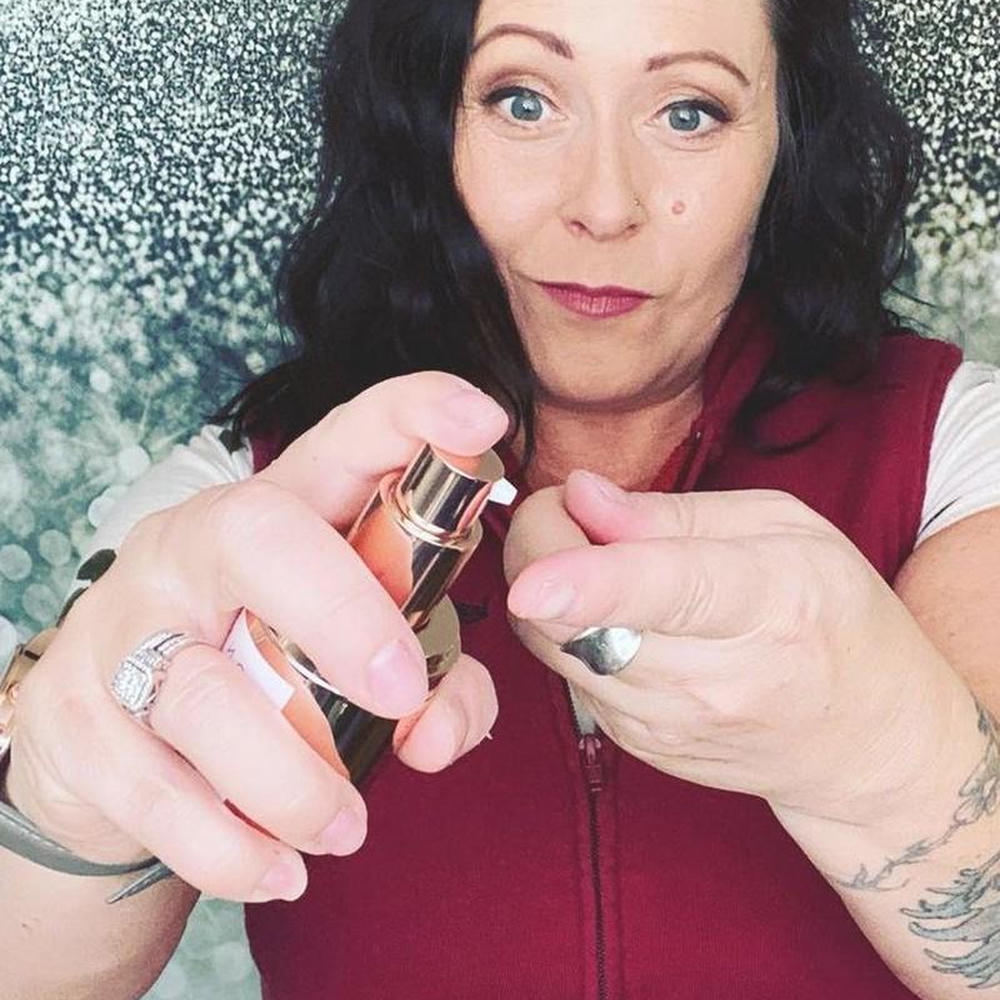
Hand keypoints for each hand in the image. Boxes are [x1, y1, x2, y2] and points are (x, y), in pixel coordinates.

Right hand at [6, 373, 506, 901]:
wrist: (107, 732)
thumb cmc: (258, 668)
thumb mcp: (354, 653)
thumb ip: (437, 683)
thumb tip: (436, 735)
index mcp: (282, 512)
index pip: (348, 438)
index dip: (414, 415)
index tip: (484, 418)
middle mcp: (196, 548)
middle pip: (258, 538)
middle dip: (342, 613)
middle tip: (402, 694)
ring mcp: (128, 627)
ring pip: (205, 694)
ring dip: (293, 780)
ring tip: (346, 827)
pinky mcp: (80, 718)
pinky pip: (156, 791)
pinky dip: (229, 847)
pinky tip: (279, 867)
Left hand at [503, 470, 963, 827]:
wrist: (861, 741)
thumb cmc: (831, 615)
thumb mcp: (782, 529)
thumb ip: (674, 512)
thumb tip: (581, 495)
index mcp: (770, 600)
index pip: (666, 591)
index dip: (589, 583)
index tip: (532, 582)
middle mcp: (715, 676)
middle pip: (579, 623)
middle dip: (538, 549)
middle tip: (566, 512)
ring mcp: (670, 723)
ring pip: (554, 645)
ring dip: (546, 588)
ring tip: (598, 559)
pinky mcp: (636, 744)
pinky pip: (566, 670)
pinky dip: (567, 628)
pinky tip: (613, 612)